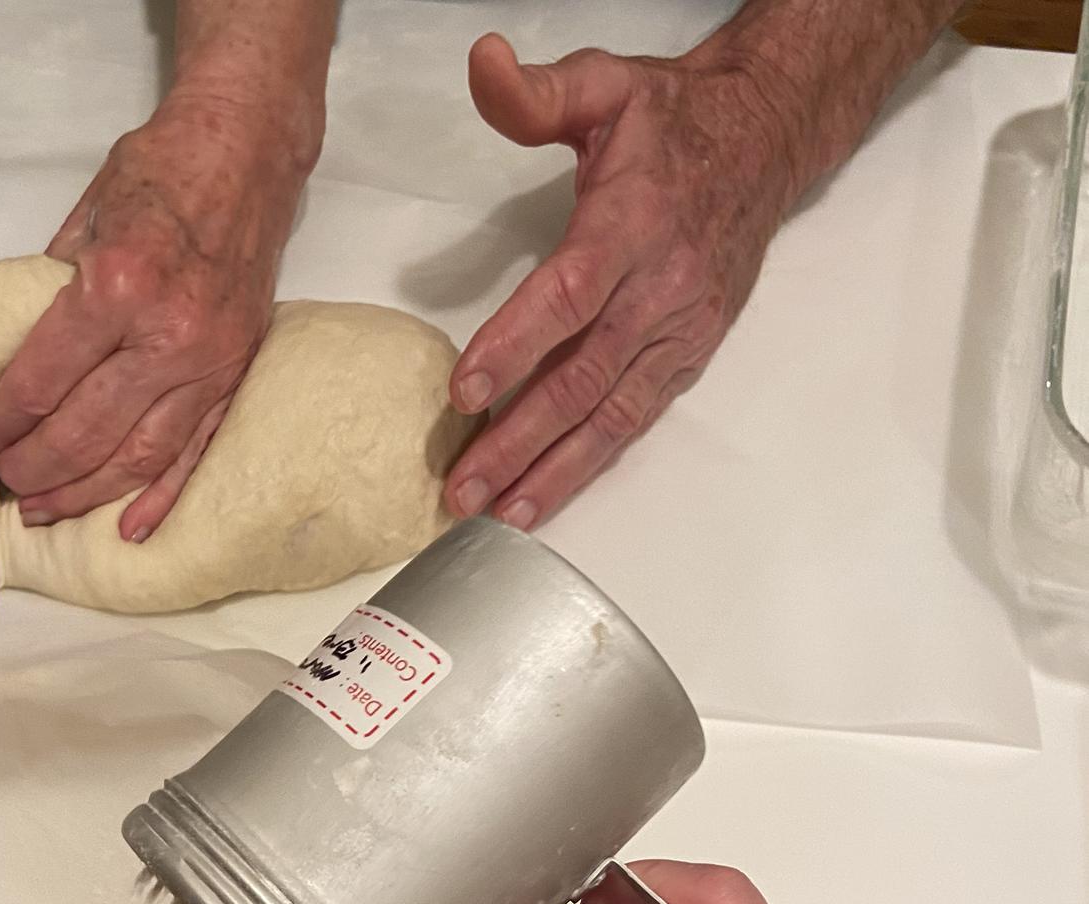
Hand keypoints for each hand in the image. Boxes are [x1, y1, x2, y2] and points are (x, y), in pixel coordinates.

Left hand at [0, 98, 306, 541]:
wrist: (247, 155)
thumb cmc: (161, 174)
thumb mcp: (84, 216)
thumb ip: (53, 291)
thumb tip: (15, 357)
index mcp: (118, 287)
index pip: (42, 381)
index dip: (1, 424)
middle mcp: (167, 336)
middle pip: (85, 431)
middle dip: (35, 467)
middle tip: (3, 483)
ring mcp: (208, 364)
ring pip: (137, 456)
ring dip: (85, 493)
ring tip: (45, 510)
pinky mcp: (235, 376)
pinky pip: (194, 452)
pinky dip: (161, 496)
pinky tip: (130, 529)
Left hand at [445, 33, 798, 529]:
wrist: (767, 143)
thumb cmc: (675, 123)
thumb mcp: (608, 85)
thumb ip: (539, 92)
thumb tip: (483, 66)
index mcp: (633, 224)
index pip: (568, 294)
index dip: (517, 345)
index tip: (465, 390)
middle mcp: (659, 289)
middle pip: (582, 378)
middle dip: (518, 439)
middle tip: (461, 485)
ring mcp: (676, 332)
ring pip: (608, 416)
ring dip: (549, 471)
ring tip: (495, 513)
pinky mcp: (685, 358)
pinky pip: (633, 421)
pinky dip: (587, 465)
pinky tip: (543, 499)